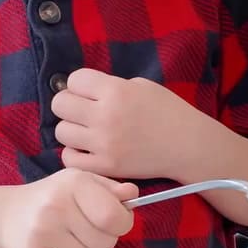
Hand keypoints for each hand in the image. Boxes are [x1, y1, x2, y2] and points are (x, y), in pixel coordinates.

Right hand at [0, 169, 137, 247]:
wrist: (7, 215)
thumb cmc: (55, 198)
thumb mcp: (82, 184)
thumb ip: (111, 190)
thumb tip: (132, 195)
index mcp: (75, 183)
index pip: (115, 217)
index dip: (121, 224)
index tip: (111, 222)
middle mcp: (56, 205)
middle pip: (105, 243)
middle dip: (101, 241)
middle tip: (82, 231)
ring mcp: (40, 231)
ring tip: (66, 240)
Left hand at [53, 68, 197, 179]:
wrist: (187, 145)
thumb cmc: (167, 111)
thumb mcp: (140, 86)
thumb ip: (110, 86)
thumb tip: (81, 92)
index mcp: (115, 91)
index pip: (74, 80)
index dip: (80, 85)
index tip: (90, 92)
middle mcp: (106, 116)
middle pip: (60, 104)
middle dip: (70, 105)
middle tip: (83, 111)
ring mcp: (104, 144)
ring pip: (61, 132)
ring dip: (72, 130)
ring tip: (88, 131)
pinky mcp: (106, 167)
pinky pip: (69, 159)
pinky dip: (76, 154)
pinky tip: (89, 150)